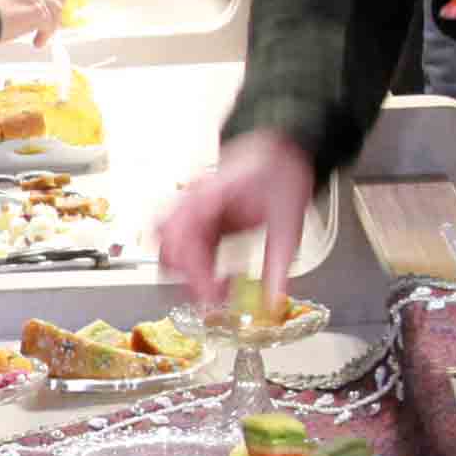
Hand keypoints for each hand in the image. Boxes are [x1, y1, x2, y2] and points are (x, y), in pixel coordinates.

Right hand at [155, 133, 318, 312]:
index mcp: (211, 196)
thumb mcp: (288, 225)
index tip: (213, 298)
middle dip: (187, 278)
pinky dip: (191, 266)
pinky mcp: (196, 218)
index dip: (196, 274)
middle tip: (216, 296)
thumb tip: (271, 301)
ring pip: (166, 248)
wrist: (281, 153)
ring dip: (185, 273)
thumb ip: (278, 267)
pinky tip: (215, 274)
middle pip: (167, 247)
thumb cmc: (281, 177)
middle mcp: (193, 201)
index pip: (186, 240)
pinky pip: (179, 245)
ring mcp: (191, 208)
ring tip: (215, 286)